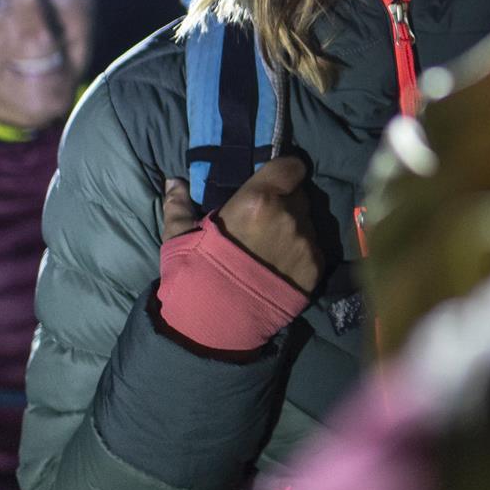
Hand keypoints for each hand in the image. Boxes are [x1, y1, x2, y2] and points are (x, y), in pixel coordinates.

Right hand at [161, 155, 325, 293]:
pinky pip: (313, 249)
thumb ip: (178, 205)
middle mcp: (288, 216)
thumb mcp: (179, 237)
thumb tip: (173, 181)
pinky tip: (280, 268)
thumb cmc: (195, 273)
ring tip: (269, 249)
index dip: (284, 171)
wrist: (217, 322)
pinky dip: (300, 253)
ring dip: (293, 229)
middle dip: (285, 202)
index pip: (290, 166)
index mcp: (258, 199)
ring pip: (307, 223)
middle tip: (263, 221)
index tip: (275, 180)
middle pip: (298, 196)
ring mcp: (305, 243)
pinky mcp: (316, 268)